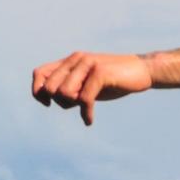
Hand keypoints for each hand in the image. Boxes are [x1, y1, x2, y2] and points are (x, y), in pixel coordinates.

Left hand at [31, 52, 152, 125]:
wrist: (141, 71)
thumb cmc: (114, 80)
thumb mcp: (88, 83)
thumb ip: (70, 86)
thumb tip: (50, 98)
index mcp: (70, 61)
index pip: (39, 73)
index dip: (37, 91)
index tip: (48, 104)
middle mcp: (76, 59)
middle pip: (50, 87)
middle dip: (59, 102)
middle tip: (76, 105)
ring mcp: (88, 64)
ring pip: (64, 92)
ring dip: (72, 106)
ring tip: (86, 108)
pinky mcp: (100, 73)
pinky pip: (84, 99)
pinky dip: (86, 114)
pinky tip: (90, 120)